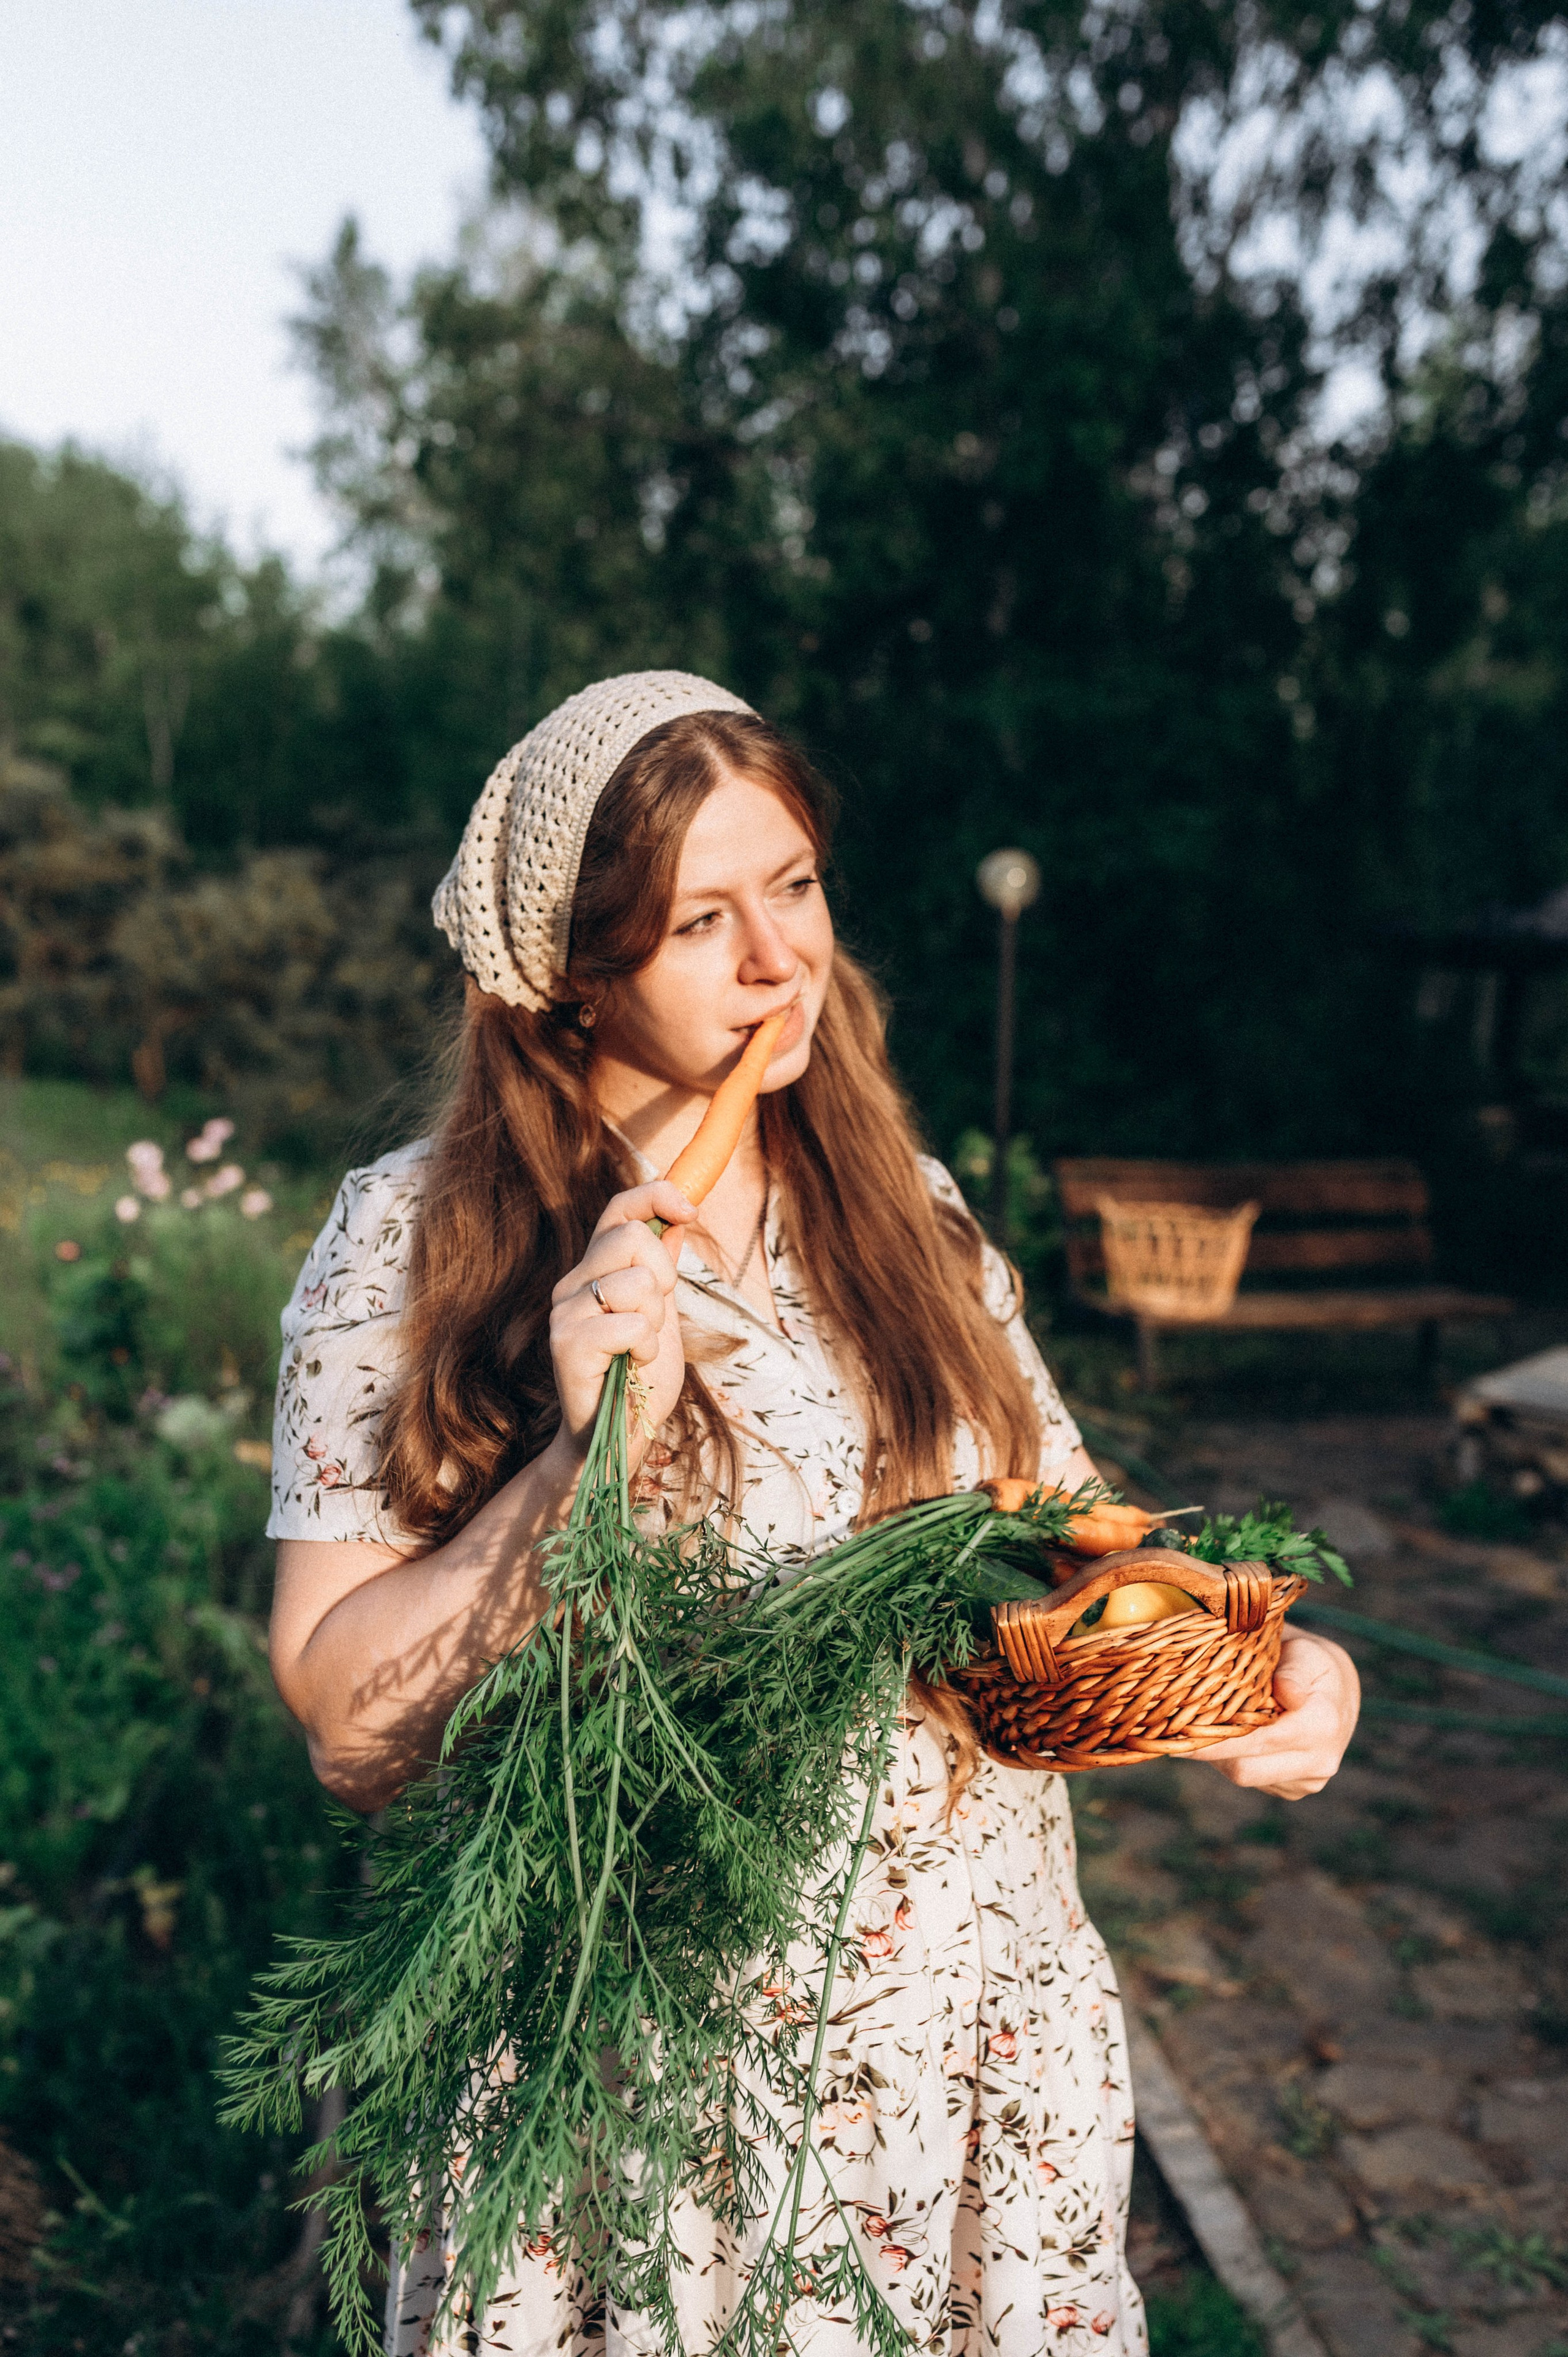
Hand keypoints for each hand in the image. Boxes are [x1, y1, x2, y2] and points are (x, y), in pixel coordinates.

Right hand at [546, 1182, 697, 1458]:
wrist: (614, 1438)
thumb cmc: (638, 1381)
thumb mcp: (662, 1317)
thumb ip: (662, 1270)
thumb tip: (677, 1218)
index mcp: (594, 1271)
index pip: (619, 1209)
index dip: (657, 1195)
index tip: (692, 1210)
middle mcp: (572, 1285)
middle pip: (632, 1237)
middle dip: (665, 1275)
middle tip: (657, 1318)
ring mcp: (565, 1313)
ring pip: (637, 1281)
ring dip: (656, 1322)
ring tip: (641, 1350)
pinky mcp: (567, 1344)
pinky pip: (631, 1324)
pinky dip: (647, 1348)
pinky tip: (633, 1366)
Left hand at [1193, 1629, 1360, 1799]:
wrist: (1336, 1691)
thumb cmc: (1311, 1662)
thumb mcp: (1305, 1652)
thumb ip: (1294, 1670)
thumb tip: (1287, 1693)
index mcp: (1323, 1725)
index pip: (1258, 1739)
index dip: (1216, 1738)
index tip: (1177, 1733)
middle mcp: (1319, 1761)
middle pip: (1245, 1768)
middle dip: (1206, 1751)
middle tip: (1167, 1733)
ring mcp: (1307, 1781)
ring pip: (1244, 1776)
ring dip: (1216, 1756)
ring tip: (1191, 1730)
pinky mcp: (1294, 1788)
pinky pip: (1253, 1780)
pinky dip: (1232, 1760)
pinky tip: (1222, 1737)